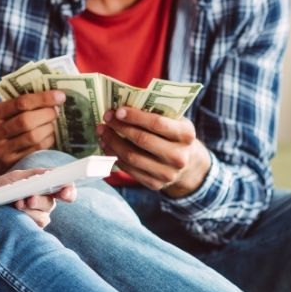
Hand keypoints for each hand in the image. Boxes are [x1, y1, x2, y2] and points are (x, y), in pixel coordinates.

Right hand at [0, 90, 65, 181]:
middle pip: (27, 121)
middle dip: (47, 114)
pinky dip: (47, 140)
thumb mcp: (5, 113)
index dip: (43, 98)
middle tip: (56, 111)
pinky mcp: (12, 163)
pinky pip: (36, 149)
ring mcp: (2, 150)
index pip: (21, 102)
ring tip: (51, 123)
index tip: (60, 96)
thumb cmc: (5, 126)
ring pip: (33, 136)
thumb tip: (54, 97)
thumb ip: (23, 104)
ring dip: (48, 128)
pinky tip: (49, 135)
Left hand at [0, 168, 76, 228]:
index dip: (69, 191)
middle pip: (50, 203)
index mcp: (45, 187)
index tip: (65, 192)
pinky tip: (11, 217)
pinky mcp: (30, 231)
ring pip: (41, 217)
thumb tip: (49, 173)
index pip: (65, 188)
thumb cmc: (0, 189)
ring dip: (27, 212)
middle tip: (28, 199)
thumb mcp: (13, 178)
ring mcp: (38, 218)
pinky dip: (21, 221)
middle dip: (39, 201)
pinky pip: (31, 228)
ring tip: (14, 206)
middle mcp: (45, 203)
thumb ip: (32, 175)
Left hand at [96, 107, 210, 197]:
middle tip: (106, 118)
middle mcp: (179, 156)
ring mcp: (167, 173)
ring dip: (112, 142)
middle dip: (120, 127)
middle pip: (142, 140)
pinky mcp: (155, 184)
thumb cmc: (174, 135)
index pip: (157, 123)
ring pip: (132, 156)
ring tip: (102, 131)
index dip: (135, 116)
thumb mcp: (175, 121)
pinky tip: (107, 146)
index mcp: (186, 135)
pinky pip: (129, 169)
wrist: (188, 164)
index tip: (118, 111)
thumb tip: (122, 107)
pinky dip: (115, 156)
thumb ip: (156, 113)